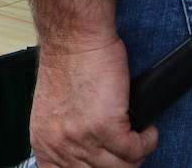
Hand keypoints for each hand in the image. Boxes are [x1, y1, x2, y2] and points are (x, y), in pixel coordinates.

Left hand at [30, 36, 156, 166]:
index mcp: (44, 142)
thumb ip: (64, 137)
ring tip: (138, 136)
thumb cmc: (69, 62)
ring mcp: (81, 138)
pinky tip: (146, 128)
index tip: (108, 163)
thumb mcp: (54, 110)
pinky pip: (136, 150)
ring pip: (122, 167)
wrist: (75, 36)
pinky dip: (147, 140)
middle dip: (119, 163)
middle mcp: (59, 145)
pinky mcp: (106, 127)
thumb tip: (84, 158)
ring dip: (135, 153)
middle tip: (128, 149)